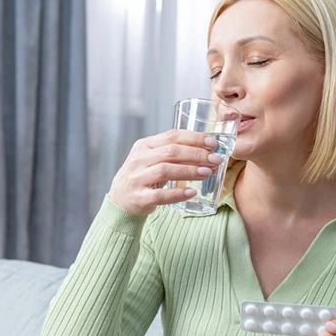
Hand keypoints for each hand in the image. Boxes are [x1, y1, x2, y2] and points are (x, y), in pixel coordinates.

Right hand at [108, 129, 222, 215]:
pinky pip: (160, 195)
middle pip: (171, 152)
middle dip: (197, 154)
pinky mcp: (139, 197)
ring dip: (189, 171)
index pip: (172, 136)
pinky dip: (177, 193)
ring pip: (165, 170)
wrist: (120, 199)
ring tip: (207, 173)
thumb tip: (208, 150)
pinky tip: (192, 192)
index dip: (195, 138)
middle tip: (216, 160)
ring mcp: (137, 178)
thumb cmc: (144, 176)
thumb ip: (173, 152)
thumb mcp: (153, 158)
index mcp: (144, 145)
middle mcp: (139, 159)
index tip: (213, 143)